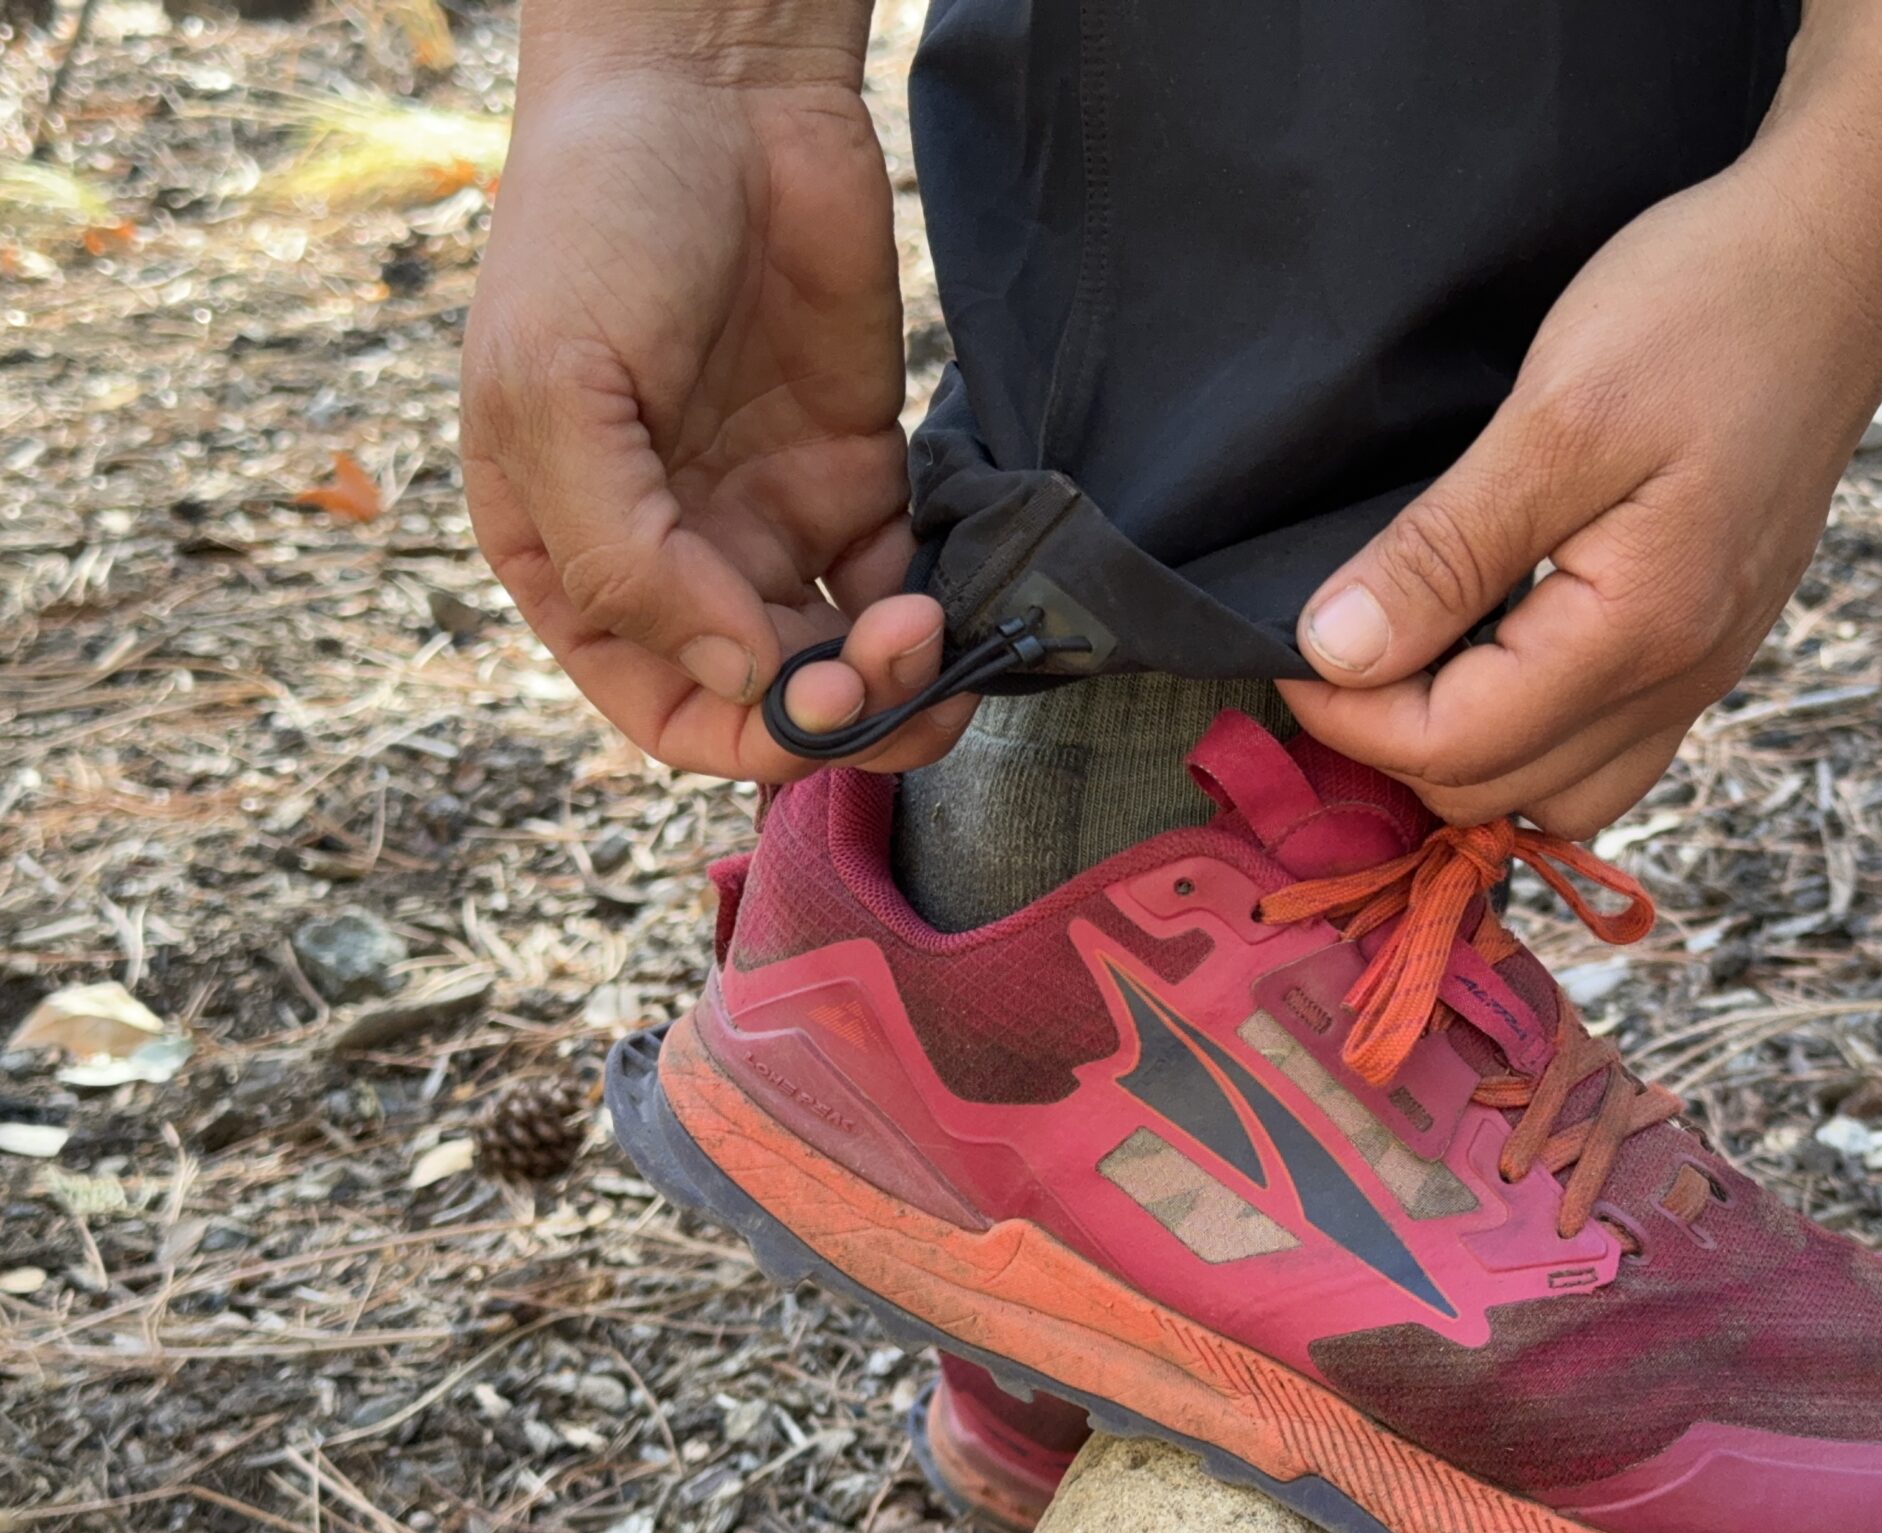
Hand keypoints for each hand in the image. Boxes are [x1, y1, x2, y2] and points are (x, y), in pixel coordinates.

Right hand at [461, 11, 963, 782]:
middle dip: (841, 710)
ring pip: (846, 656)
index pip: (661, 705)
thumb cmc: (595, 224)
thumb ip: (626, 558)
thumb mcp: (557, 394)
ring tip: (939, 635)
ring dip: (901, 679)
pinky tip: (962, 594)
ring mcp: (769, 516)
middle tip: (903, 671)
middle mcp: (674, 555)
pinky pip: (904, 582)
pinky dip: (939, 610)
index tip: (815, 706)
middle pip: (768, 696)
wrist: (711, 87)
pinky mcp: (857, 470)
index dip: (742, 735)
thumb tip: (739, 678)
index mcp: (573, 557)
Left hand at [1281, 0, 1881, 840]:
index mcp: (1637, 633)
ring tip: (1405, 671)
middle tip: (1334, 651)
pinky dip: (1534, 740)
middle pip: (1498, 794)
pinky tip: (1490, 661)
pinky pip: (1609, 752)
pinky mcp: (1708, 642)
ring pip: (1560, 797)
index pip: (1453, 747)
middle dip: (1395, 745)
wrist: (1834, 257)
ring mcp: (1703, 669)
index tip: (1288, 644)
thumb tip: (1335, 652)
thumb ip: (1444, 550)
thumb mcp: (1556, 416)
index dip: (1347, 716)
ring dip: (1466, 759)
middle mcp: (1679, 679)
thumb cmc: (1702, 310)